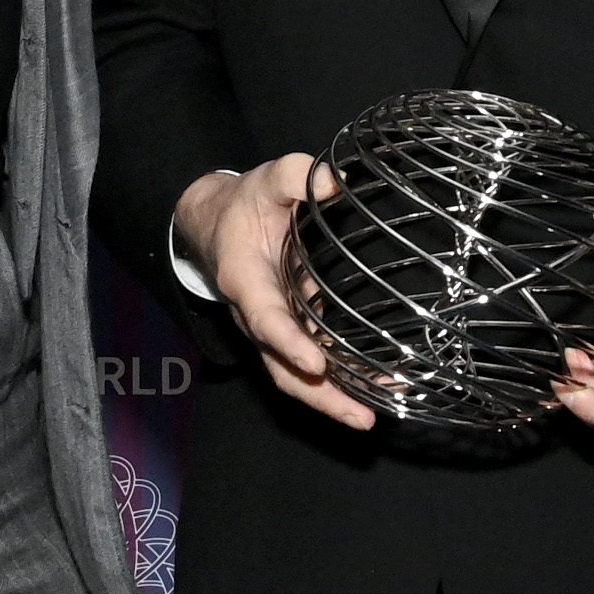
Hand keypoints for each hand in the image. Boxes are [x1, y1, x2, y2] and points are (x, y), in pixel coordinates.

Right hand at [177, 156, 374, 430]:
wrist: (216, 224)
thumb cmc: (244, 204)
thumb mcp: (264, 179)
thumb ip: (293, 176)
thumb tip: (334, 183)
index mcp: (244, 278)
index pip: (265, 318)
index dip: (289, 342)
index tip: (315, 362)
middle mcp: (255, 315)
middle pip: (281, 368)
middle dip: (319, 396)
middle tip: (360, 417)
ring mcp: (271, 329)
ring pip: (295, 376)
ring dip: (333, 399)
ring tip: (375, 414)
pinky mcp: (289, 331)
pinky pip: (311, 364)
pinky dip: (339, 381)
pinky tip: (376, 389)